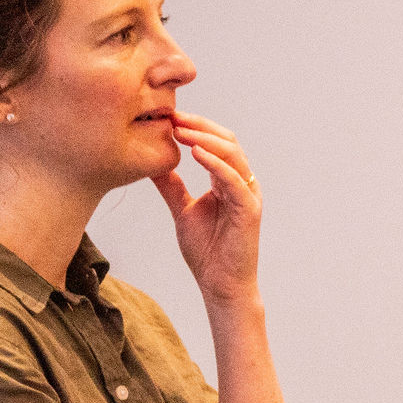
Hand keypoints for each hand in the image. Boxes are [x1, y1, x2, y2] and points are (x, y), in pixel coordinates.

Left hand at [154, 111, 261, 303]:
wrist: (220, 284)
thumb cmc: (207, 251)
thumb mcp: (182, 210)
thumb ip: (171, 186)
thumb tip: (153, 163)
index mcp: (227, 180)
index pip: (215, 142)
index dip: (194, 127)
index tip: (167, 118)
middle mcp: (242, 183)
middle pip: (227, 141)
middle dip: (199, 126)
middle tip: (172, 117)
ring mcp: (248, 194)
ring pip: (232, 154)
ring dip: (205, 139)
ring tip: (180, 131)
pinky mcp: (249, 209)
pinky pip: (234, 179)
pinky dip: (215, 163)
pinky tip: (195, 153)